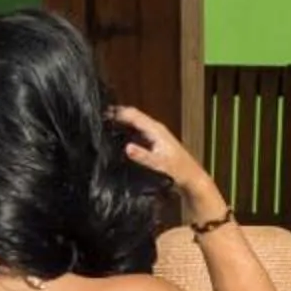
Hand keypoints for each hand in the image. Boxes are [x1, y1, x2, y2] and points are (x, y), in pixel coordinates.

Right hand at [111, 103, 225, 223]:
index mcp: (156, 130)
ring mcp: (155, 135)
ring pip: (135, 123)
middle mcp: (155, 129)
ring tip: (105, 124)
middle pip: (133, 116)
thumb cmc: (178, 170)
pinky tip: (119, 136)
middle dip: (117, 115)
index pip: (134, 115)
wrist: (191, 178)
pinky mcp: (154, 142)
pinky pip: (137, 131)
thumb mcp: (159, 164)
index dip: (118, 112)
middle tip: (99, 117)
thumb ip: (142, 156)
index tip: (102, 114)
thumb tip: (127, 147)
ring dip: (122, 122)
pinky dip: (127, 130)